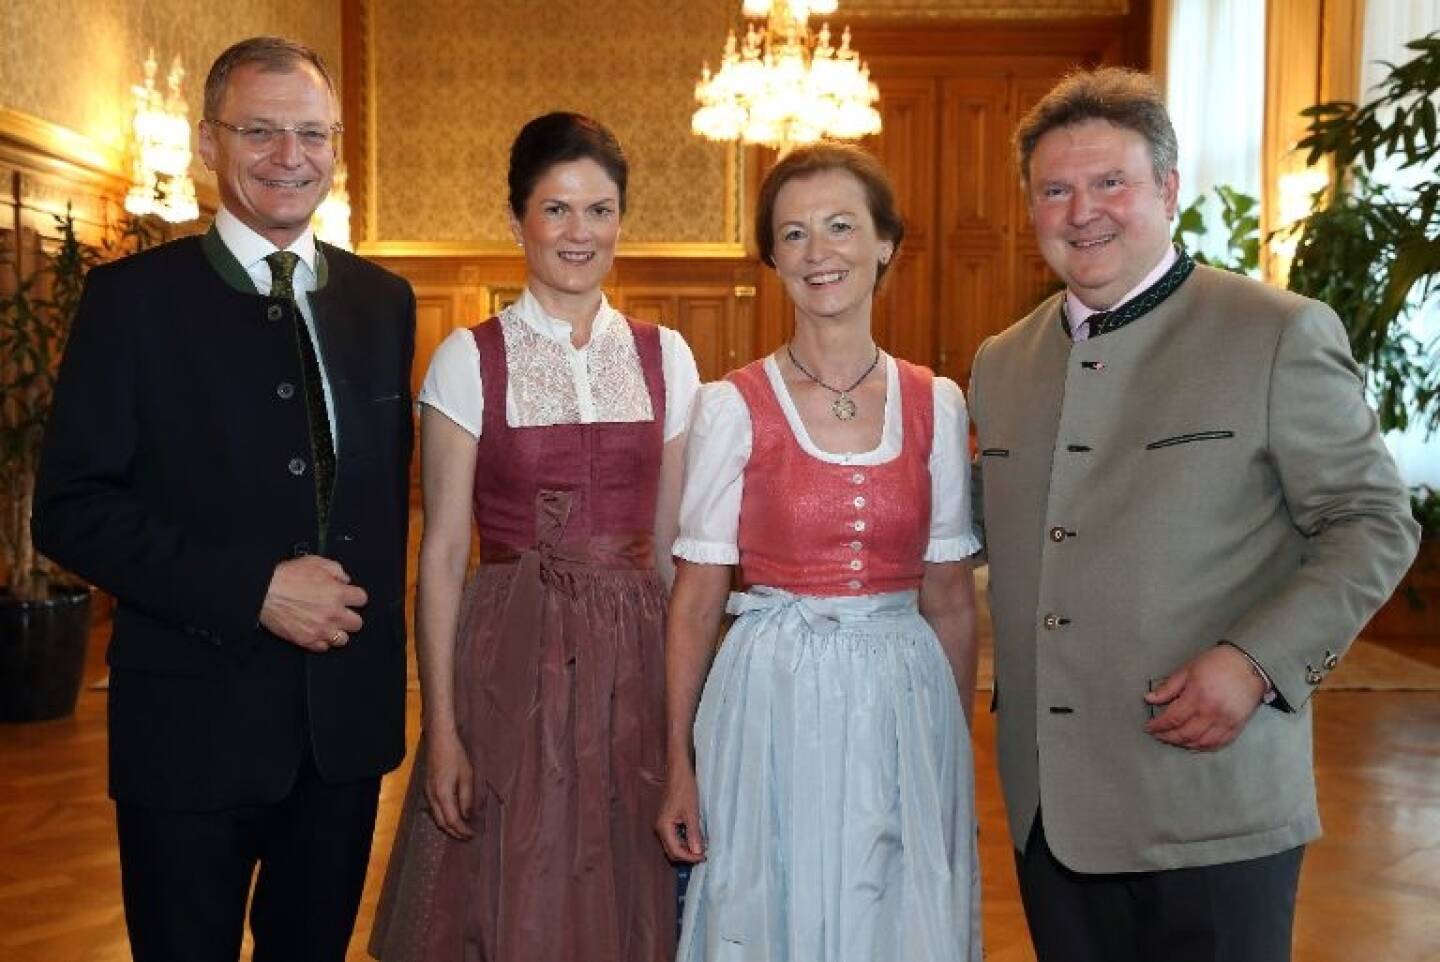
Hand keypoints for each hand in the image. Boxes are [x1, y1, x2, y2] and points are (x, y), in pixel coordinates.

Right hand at [259, 555, 366, 651]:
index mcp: (338, 593)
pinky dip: (321, 641)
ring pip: (343, 640)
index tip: (349, 597)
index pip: (362, 599)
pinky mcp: (306, 640)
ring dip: (338, 632)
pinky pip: (323, 648)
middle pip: (357, 623)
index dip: (355, 597)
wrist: (264, 592)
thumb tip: (345, 580)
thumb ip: (336, 570)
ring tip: (329, 625)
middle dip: (350, 616)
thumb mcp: (315, 562)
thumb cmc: (287, 576)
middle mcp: (333, 614)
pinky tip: (316, 632)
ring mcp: (320, 629)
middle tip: (340, 612)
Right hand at [424, 728, 475, 839]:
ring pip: (436, 818)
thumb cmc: (455, 756)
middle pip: (442, 823)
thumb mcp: (466, 776)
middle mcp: (432, 797)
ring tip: (461, 829)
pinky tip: (452, 816)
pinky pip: (434, 810)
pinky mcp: (427, 789)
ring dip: (448, 826)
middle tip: (468, 837)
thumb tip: (467, 816)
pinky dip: (443, 817)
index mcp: (443, 795)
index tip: (473, 835)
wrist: (439, 741)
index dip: (463, 830)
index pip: (453, 821)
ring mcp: (427, 793)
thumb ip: (466, 798)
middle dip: (455, 832)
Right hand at [656, 765, 705, 862]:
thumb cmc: (685, 790)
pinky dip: (684, 841)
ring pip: (673, 846)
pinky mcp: (666, 821)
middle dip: (687, 856)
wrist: (678, 774)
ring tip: (701, 847)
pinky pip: (674, 837)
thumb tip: (697, 852)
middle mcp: (660, 829)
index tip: (704, 856)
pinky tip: (695, 838)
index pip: (675, 851)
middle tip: (704, 854)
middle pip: (672, 852)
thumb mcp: (692, 813)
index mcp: (663, 827)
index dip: (690, 857)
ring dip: (686, 849)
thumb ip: (694, 834)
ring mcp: (662, 825)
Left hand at [1144, 645, 1267, 750]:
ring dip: (1183, 744)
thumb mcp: (1188, 669)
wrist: (1250, 664)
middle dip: (1167, 737)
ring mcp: (1225, 721)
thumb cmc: (1217, 663)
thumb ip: (1169, 687)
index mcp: (1197, 696)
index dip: (1158, 726)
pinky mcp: (1236, 726)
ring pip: (1200, 743)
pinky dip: (1203, 747)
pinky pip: (1218, 744)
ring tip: (1173, 740)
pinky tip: (1193, 744)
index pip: (1173, 718)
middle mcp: (1211, 712)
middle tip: (1158, 735)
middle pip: (1185, 734)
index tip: (1149, 727)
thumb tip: (1149, 699)